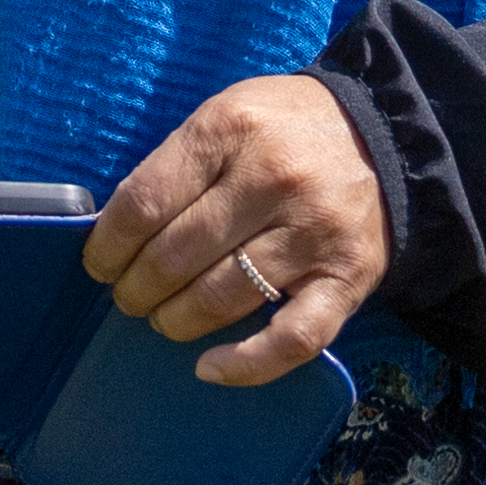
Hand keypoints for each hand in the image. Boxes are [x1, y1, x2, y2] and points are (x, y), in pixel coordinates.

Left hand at [88, 74, 387, 387]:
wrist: (385, 136)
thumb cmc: (283, 131)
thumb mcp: (223, 116)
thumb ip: (176, 167)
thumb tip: (116, 236)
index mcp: (230, 131)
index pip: (144, 203)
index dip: (108, 246)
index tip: (100, 263)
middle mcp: (273, 180)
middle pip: (175, 256)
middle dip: (136, 288)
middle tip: (131, 294)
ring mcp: (313, 233)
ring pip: (221, 298)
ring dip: (176, 321)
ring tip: (165, 317)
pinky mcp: (348, 278)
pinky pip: (293, 338)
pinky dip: (246, 364)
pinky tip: (209, 368)